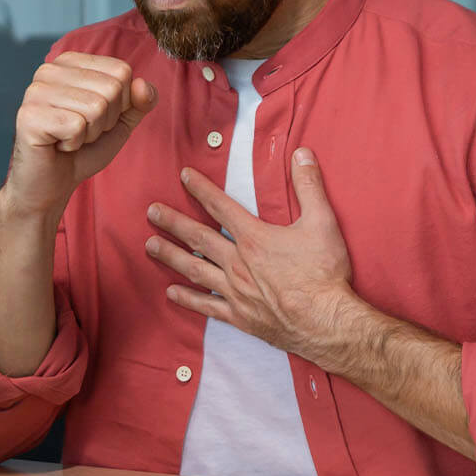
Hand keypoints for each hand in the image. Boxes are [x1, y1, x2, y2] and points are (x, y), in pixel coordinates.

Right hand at [2, 52, 157, 217]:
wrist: (51, 185)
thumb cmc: (82, 150)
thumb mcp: (120, 122)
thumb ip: (139, 101)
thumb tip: (143, 85)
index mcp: (70, 62)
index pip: (122, 71)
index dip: (120, 104)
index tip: (95, 118)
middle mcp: (49, 69)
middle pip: (111, 88)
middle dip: (106, 121)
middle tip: (81, 132)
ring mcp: (35, 91)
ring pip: (96, 107)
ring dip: (90, 134)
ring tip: (68, 139)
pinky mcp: (29, 115)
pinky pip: (76, 126)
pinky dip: (74, 144)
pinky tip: (57, 145)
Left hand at [146, 147, 373, 368]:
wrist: (326, 322)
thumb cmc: (324, 273)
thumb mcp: (322, 222)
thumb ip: (309, 185)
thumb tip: (302, 153)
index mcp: (255, 238)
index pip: (221, 206)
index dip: (200, 188)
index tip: (183, 176)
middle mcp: (238, 263)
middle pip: (198, 237)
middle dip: (173, 222)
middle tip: (151, 212)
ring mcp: (235, 291)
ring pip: (195, 270)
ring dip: (171, 256)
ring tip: (150, 246)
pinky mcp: (239, 316)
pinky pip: (206, 306)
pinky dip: (187, 299)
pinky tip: (171, 292)